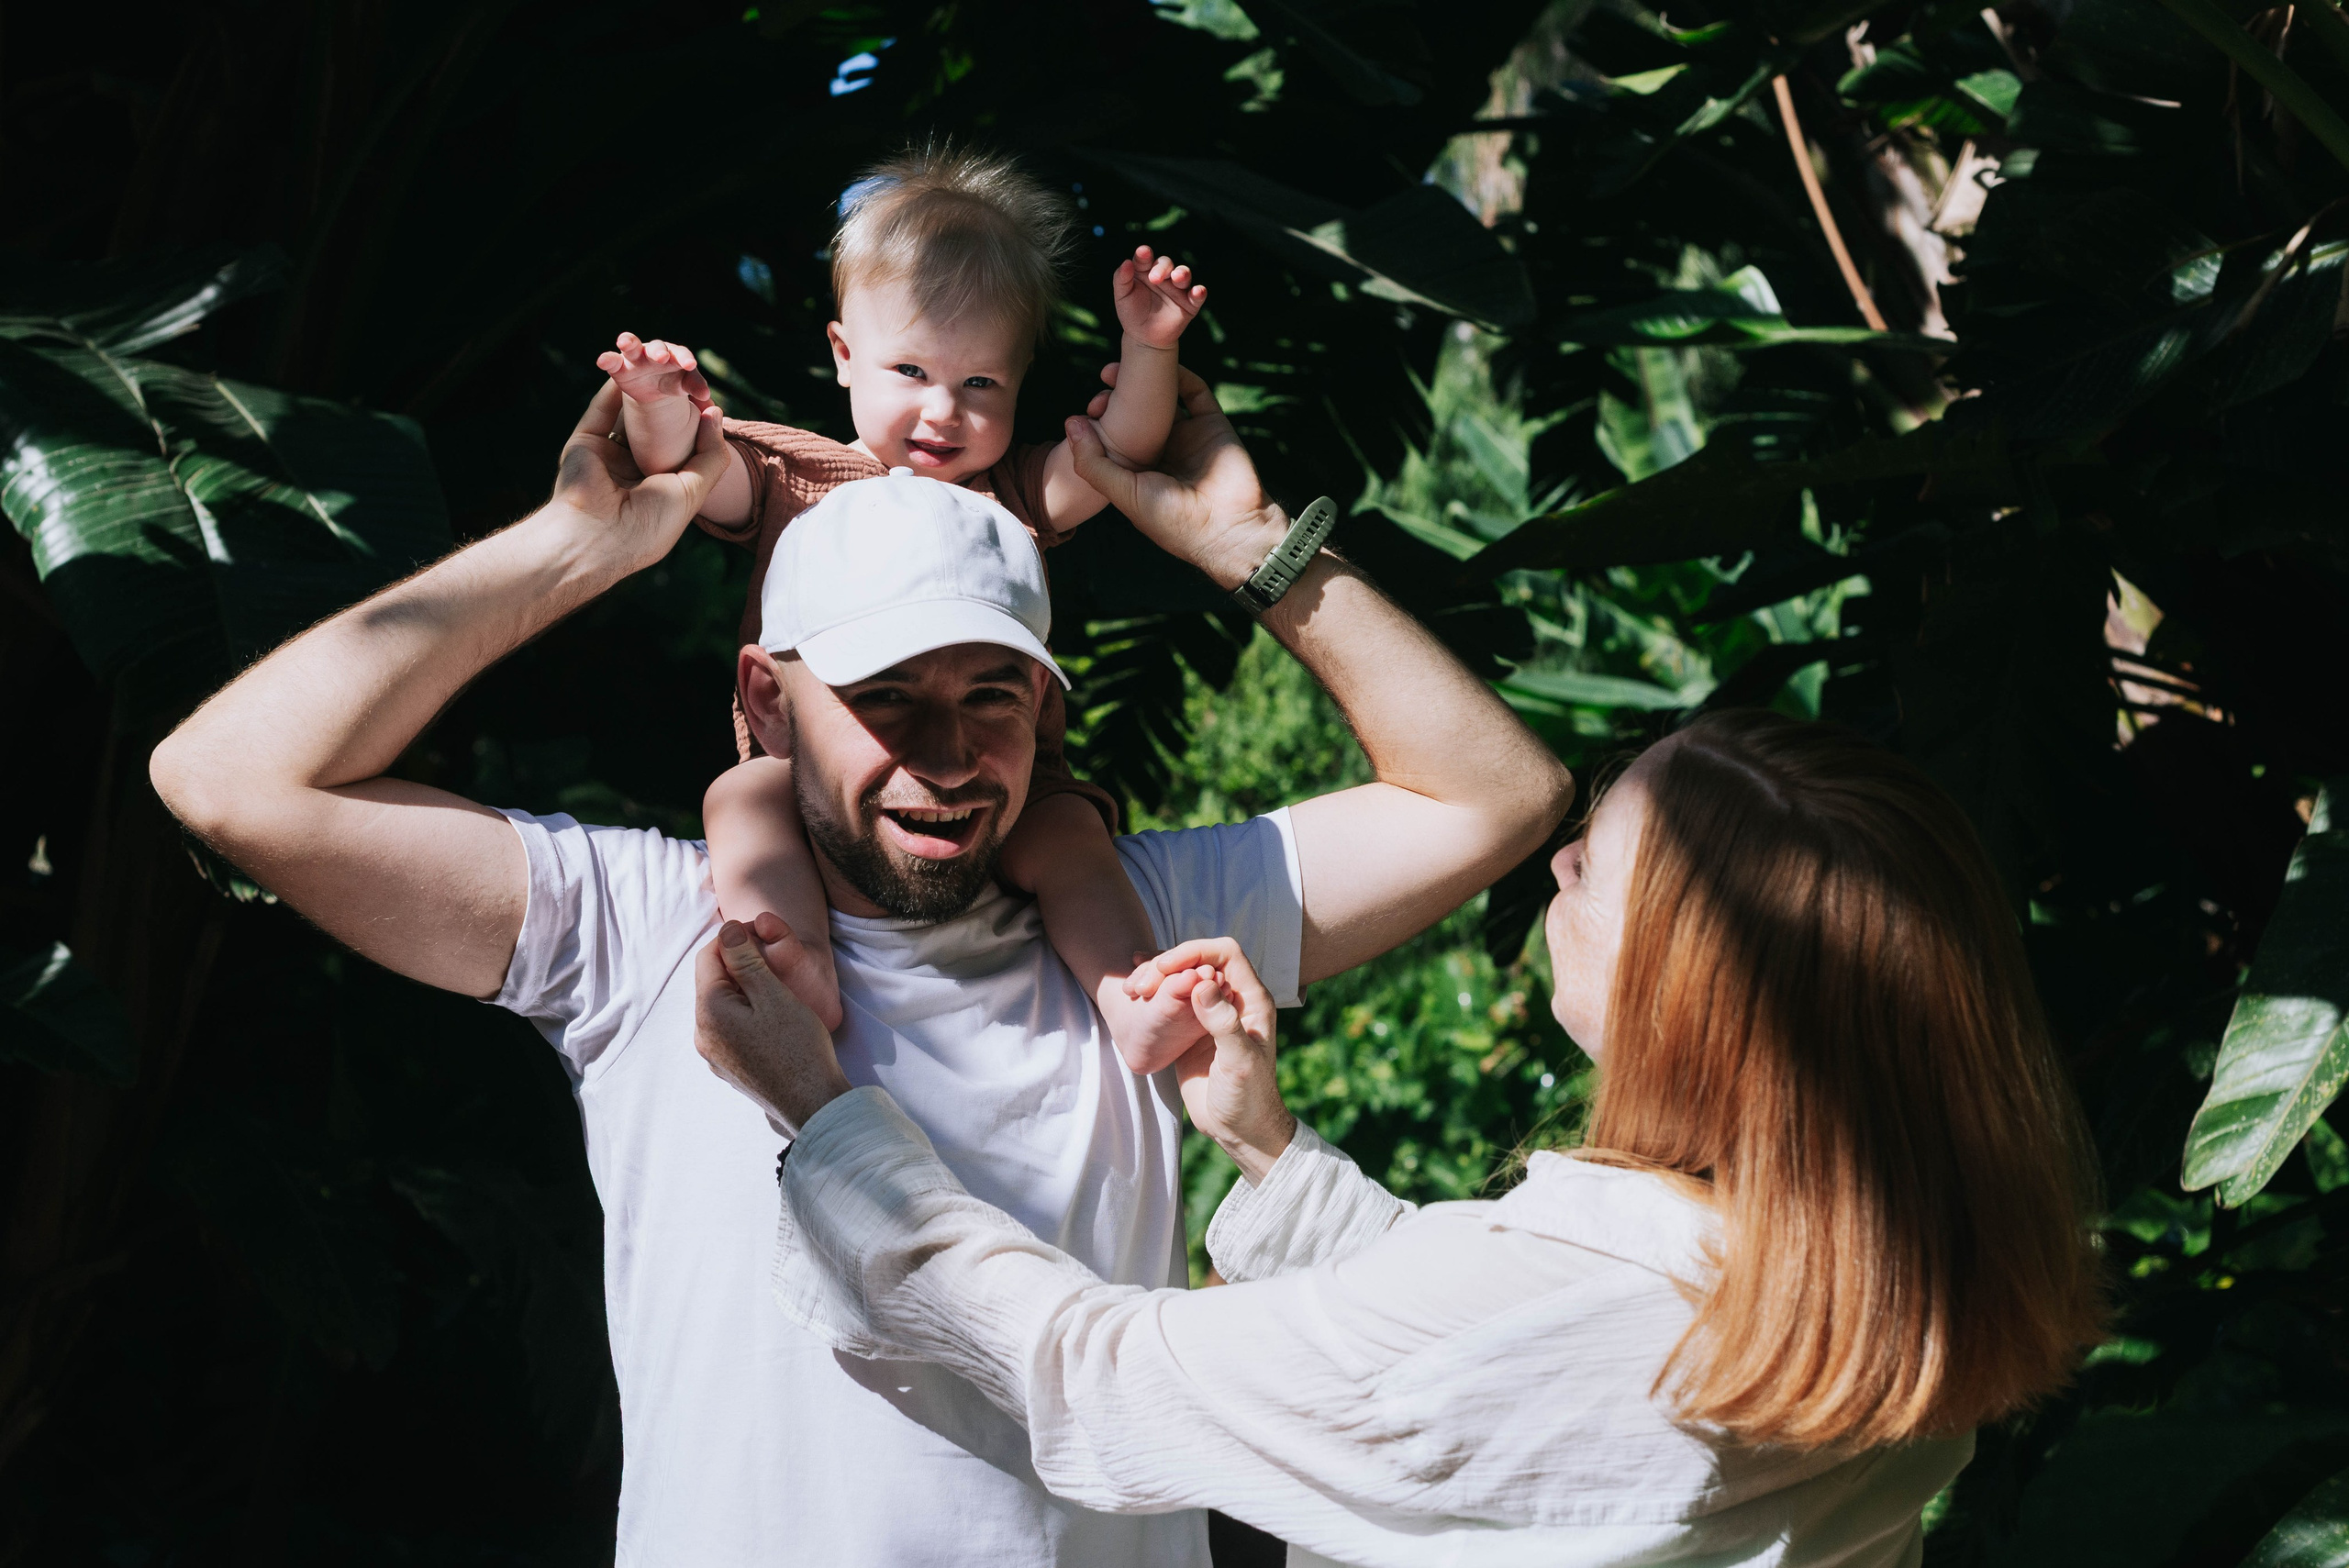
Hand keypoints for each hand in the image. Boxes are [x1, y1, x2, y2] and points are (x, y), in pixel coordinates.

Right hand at [551, 382, 732, 572]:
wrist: (596, 536)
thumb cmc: (649, 522)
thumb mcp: (694, 490)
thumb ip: (710, 454)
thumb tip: (715, 412)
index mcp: (660, 487)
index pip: (680, 448)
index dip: (695, 424)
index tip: (710, 398)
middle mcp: (633, 470)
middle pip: (656, 427)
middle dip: (671, 403)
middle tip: (687, 375)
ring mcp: (608, 455)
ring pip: (630, 413)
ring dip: (645, 390)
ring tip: (663, 364)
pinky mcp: (586, 441)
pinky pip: (602, 408)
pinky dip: (616, 386)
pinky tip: (635, 365)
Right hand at [596, 332, 711, 405]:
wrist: (652, 387)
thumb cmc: (672, 382)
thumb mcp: (684, 386)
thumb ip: (695, 388)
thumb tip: (707, 397)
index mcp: (675, 357)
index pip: (682, 356)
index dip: (685, 359)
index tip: (691, 365)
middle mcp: (655, 352)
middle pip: (658, 348)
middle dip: (659, 351)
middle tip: (662, 358)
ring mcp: (636, 357)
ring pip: (633, 346)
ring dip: (629, 342)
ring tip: (624, 342)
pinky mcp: (619, 366)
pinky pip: (612, 361)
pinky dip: (607, 359)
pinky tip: (602, 360)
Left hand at [694, 915, 851, 1134]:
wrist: (812, 1103)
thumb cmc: (797, 1046)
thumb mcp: (773, 994)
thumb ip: (745, 960)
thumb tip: (726, 929)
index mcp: (708, 1012)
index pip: (708, 956)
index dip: (734, 939)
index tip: (763, 935)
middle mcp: (702, 1035)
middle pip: (712, 982)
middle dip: (738, 965)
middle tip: (774, 961)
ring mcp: (713, 1055)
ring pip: (721, 1006)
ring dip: (743, 990)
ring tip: (776, 989)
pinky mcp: (728, 1068)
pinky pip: (729, 1029)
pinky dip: (746, 1014)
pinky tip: (773, 1019)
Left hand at [1061, 369, 1288, 590]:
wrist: (1229, 527)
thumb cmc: (1172, 520)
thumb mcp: (1123, 495)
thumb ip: (1093, 463)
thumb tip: (1071, 422)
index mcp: (1139, 471)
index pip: (1114, 437)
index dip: (1099, 420)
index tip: (1089, 409)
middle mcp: (1162, 451)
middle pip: (1136, 413)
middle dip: (1116, 396)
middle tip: (1102, 386)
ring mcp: (1187, 436)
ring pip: (1162, 398)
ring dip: (1143, 380)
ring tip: (1118, 370)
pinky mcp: (1211, 424)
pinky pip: (1195, 391)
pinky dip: (1180, 374)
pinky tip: (1158, 366)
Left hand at [1111, 245, 1205, 349]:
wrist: (1144, 338)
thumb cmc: (1131, 313)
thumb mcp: (1122, 296)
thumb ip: (1121, 279)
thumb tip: (1126, 262)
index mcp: (1145, 270)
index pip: (1146, 258)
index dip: (1144, 254)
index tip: (1143, 253)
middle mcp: (1163, 276)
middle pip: (1166, 263)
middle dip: (1162, 267)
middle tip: (1154, 279)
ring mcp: (1178, 289)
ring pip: (1184, 274)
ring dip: (1182, 273)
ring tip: (1177, 277)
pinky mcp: (1189, 304)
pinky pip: (1197, 296)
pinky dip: (1199, 292)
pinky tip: (1197, 292)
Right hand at [1131, 938, 1295, 1183]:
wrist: (1239, 1128)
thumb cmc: (1248, 1098)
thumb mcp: (1239, 1062)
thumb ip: (1224, 1022)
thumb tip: (1201, 984)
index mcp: (1252, 1000)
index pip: (1225, 953)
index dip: (1194, 952)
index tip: (1165, 966)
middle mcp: (1234, 999)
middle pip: (1200, 960)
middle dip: (1169, 964)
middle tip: (1141, 982)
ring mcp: (1213, 1012)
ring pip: (1185, 977)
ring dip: (1159, 976)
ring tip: (1132, 987)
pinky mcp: (1193, 1028)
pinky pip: (1174, 998)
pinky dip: (1155, 992)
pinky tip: (1134, 995)